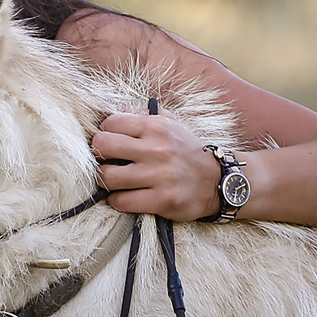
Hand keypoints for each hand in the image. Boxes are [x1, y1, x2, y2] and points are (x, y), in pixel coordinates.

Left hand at [92, 109, 221, 221]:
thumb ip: (140, 115)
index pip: (110, 123)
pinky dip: (117, 200)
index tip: (110, 143)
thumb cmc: (185, 150)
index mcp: (156, 126)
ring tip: (113, 180)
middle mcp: (157, 149)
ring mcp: (160, 175)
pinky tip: (123, 196)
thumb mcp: (169, 123)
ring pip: (108, 176)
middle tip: (105, 161)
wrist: (218, 181)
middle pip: (102, 146)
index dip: (105, 133)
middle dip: (98, 155)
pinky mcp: (163, 200)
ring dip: (105, 180)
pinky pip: (122, 201)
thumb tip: (111, 116)